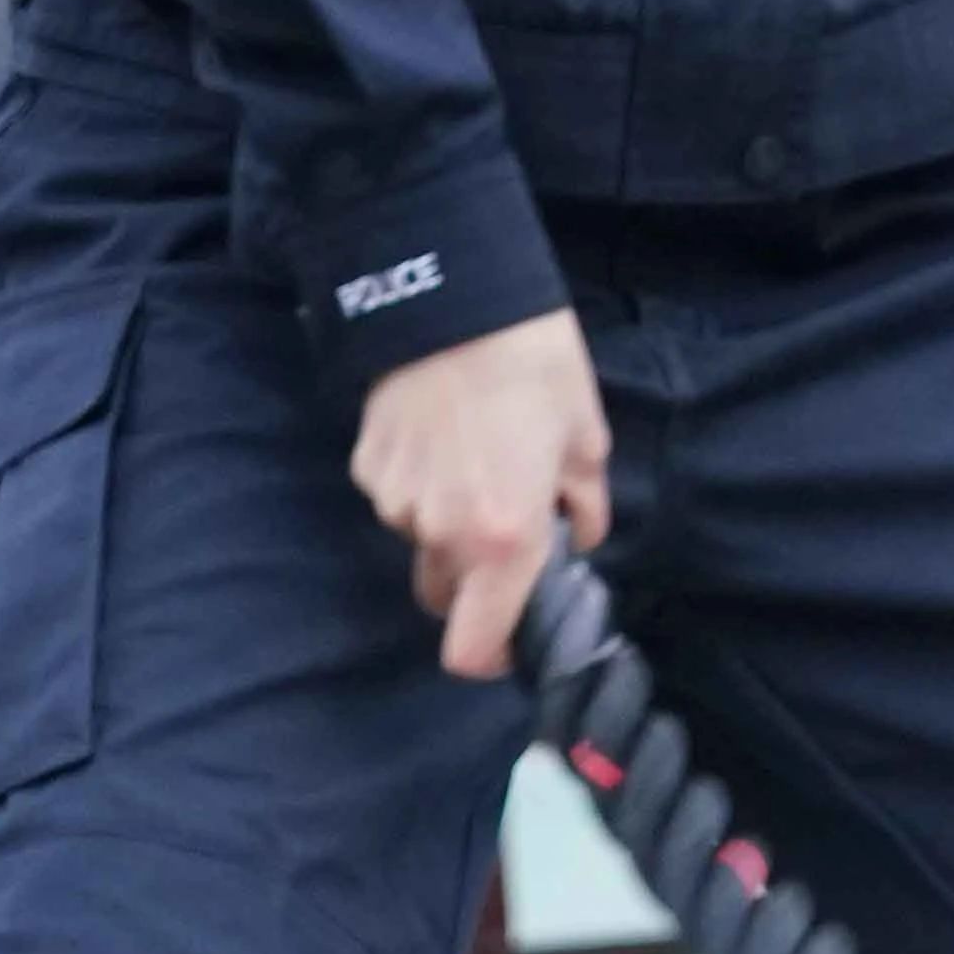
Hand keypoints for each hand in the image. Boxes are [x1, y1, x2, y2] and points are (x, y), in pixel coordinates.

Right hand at [351, 307, 611, 680]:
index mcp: (502, 539)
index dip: (493, 657)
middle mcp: (439, 535)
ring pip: (422, 539)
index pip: (473, 648)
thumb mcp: (585, 435)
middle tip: (506, 524)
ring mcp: (395, 502)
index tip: (514, 638)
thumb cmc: (536, 366)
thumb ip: (584, 504)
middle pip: (444, 595)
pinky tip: (442, 430)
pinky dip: (421, 481)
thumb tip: (577, 537)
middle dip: (474, 580)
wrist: (457, 296)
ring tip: (477, 452)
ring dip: (448, 520)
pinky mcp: (367, 467)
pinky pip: (399, 495)